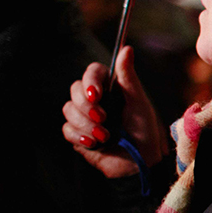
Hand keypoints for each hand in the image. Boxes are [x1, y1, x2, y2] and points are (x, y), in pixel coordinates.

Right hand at [62, 46, 166, 177]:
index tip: (97, 94)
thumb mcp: (138, 103)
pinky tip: (95, 143)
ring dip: (86, 124)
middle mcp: (95, 101)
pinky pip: (66, 129)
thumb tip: (127, 48)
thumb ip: (128, 77)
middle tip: (103, 118)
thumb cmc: (144, 132)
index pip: (92, 73)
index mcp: (111, 89)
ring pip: (68, 110)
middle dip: (86, 106)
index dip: (90, 81)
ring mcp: (85, 118)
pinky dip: (79, 137)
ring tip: (106, 136)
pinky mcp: (78, 136)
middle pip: (74, 90)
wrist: (140, 164)